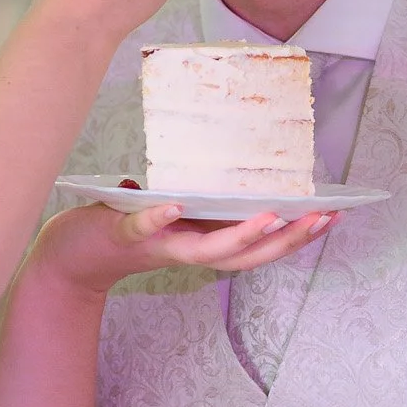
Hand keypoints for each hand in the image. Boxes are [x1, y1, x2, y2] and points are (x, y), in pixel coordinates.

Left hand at [34, 201, 334, 296]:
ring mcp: (159, 246)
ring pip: (208, 250)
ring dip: (241, 237)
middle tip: (322, 219)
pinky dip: (159, 221)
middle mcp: (189, 250)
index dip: (298, 234)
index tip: (335, 216)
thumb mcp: (171, 207)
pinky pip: (144, 229)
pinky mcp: (123, 235)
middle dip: (288, 239)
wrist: (71, 256)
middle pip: (248, 254)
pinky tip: (177, 207)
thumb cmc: (124, 227)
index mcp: (205, 242)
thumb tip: (231, 150)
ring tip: (272, 216)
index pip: (261, 244)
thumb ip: (199, 192)